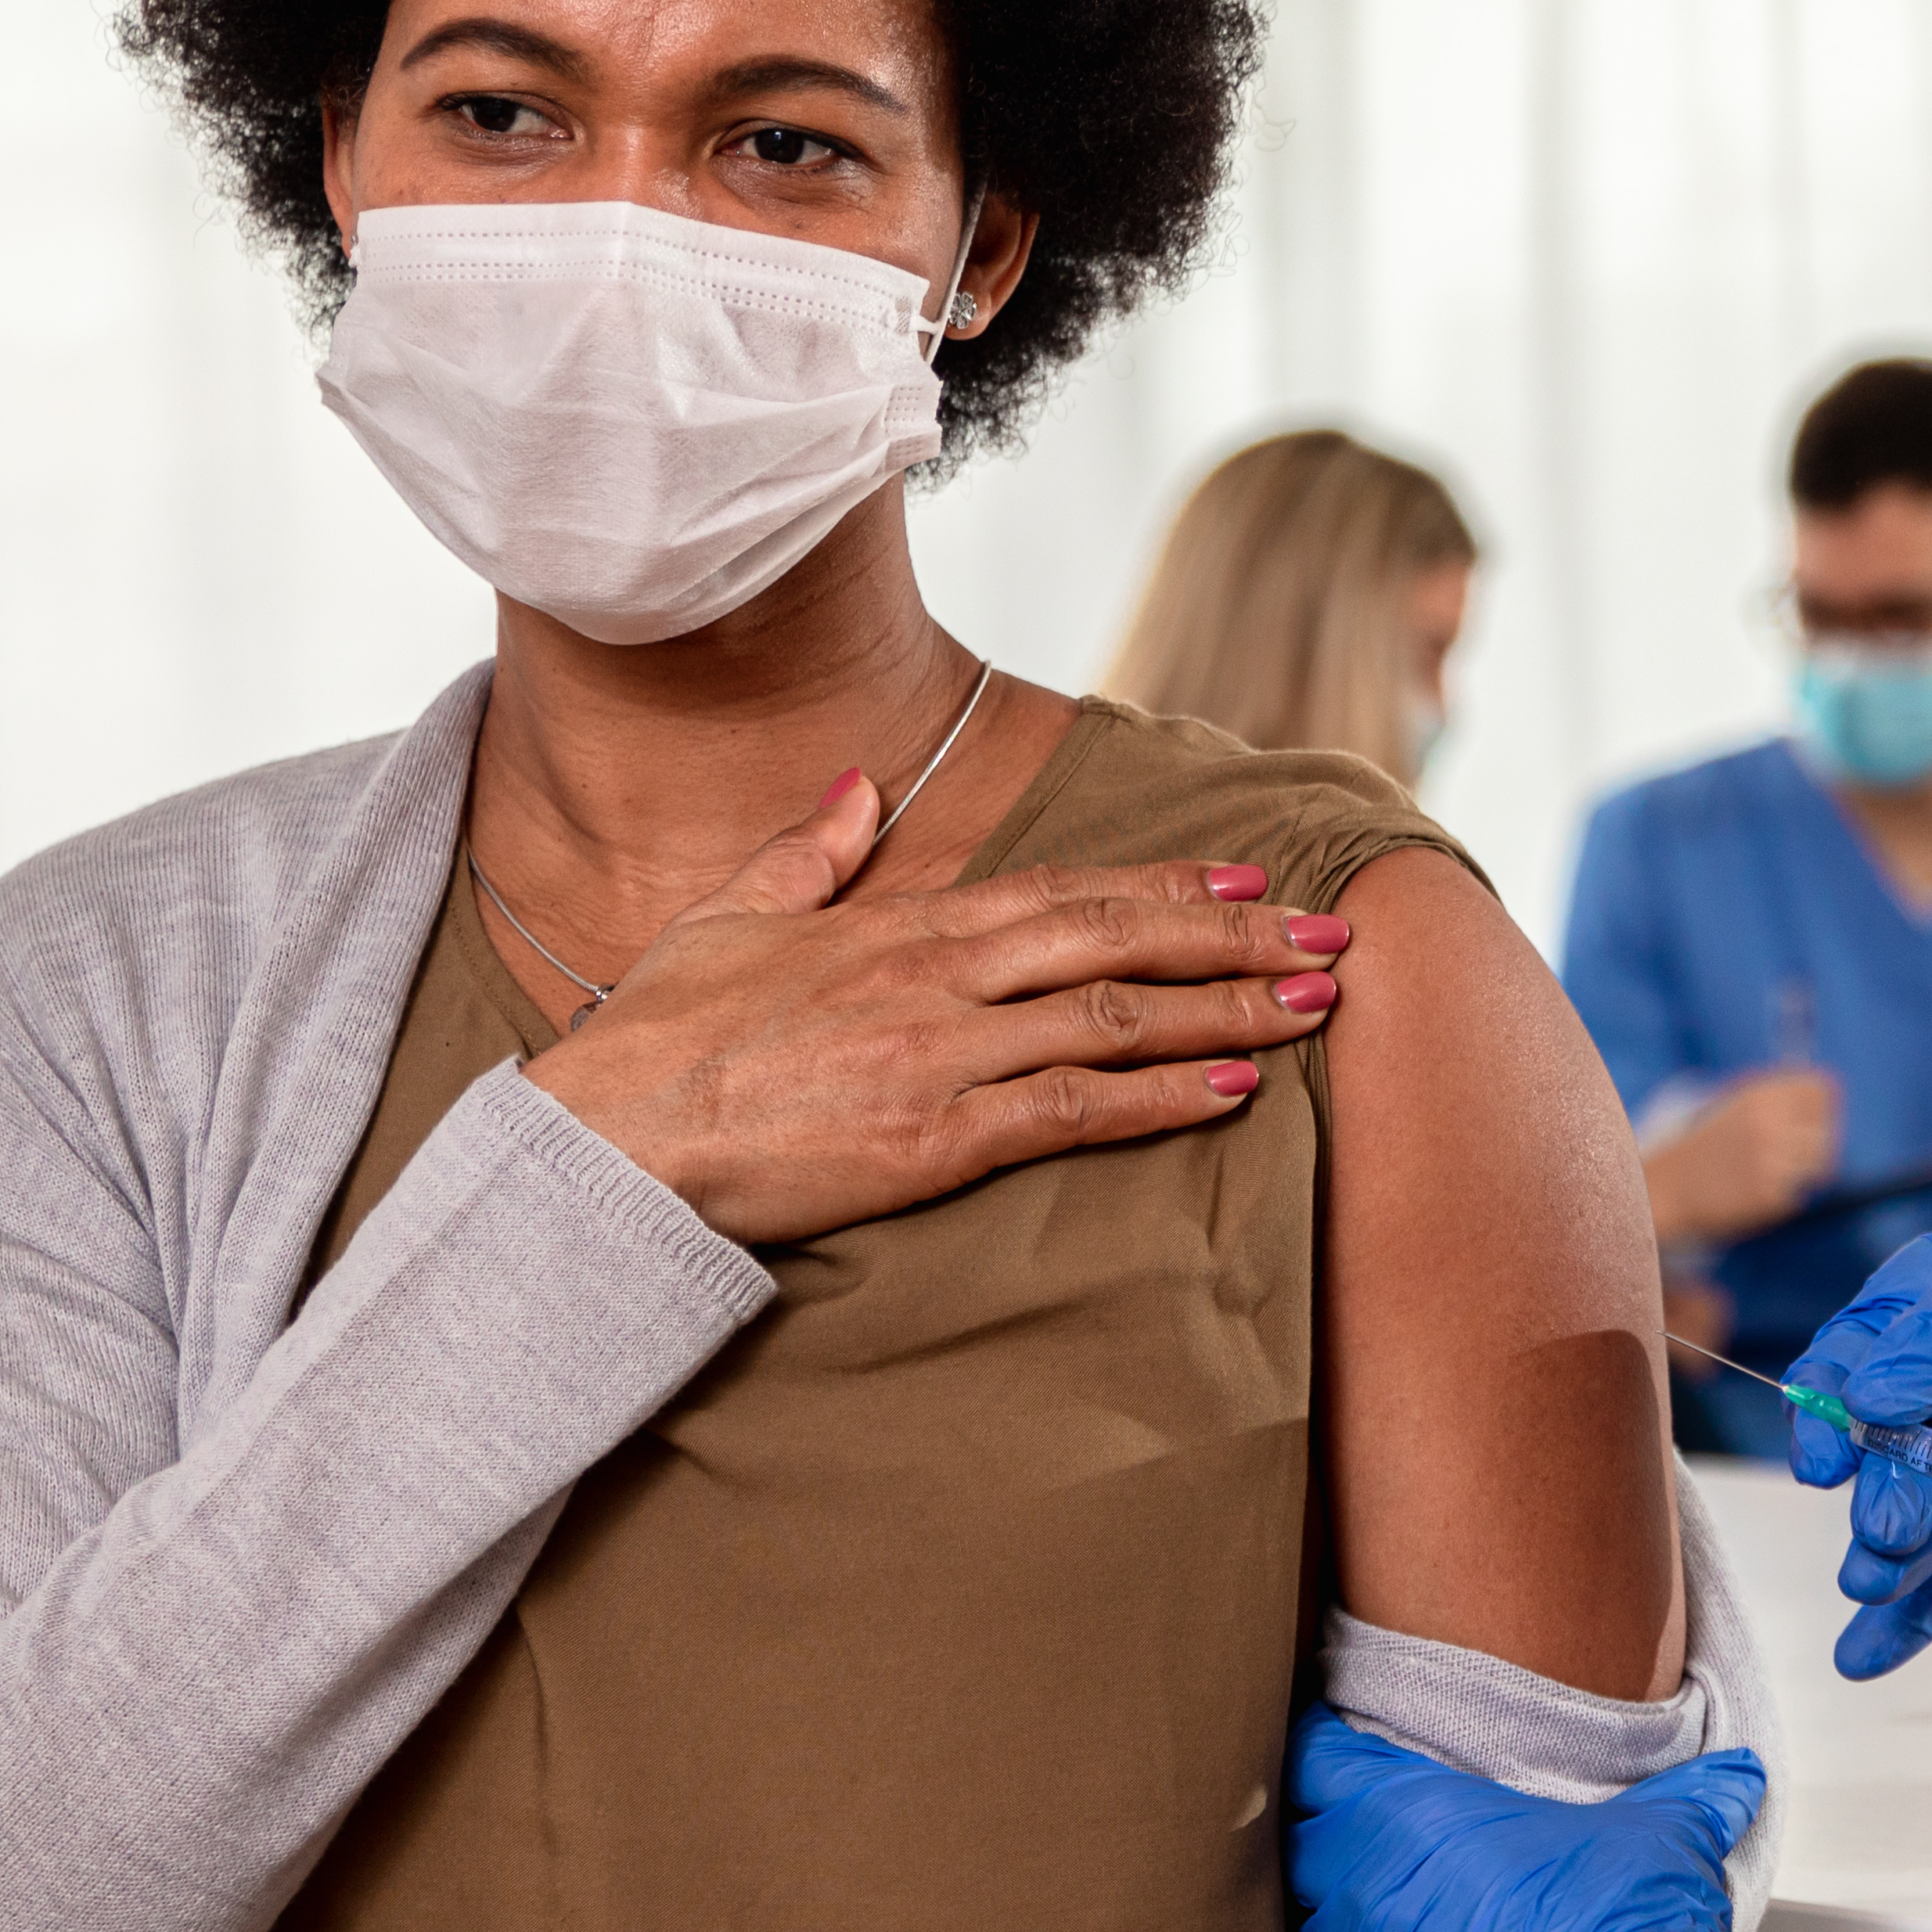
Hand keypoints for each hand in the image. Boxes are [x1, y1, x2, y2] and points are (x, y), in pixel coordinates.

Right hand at [523, 770, 1355, 1242]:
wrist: (600, 1143)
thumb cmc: (653, 1043)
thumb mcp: (727, 919)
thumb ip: (806, 852)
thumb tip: (861, 789)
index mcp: (897, 925)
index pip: (1062, 891)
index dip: (1163, 883)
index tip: (1246, 876)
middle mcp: (933, 978)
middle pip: (1113, 939)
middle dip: (1231, 934)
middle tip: (1332, 936)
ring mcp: (936, 1057)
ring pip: (1112, 1018)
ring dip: (1225, 1009)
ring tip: (1312, 1007)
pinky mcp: (928, 1140)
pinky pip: (1067, 1110)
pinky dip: (1156, 1097)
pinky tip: (1229, 1092)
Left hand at [1288, 1709, 1764, 1931]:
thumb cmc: (1632, 1921)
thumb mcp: (1663, 1832)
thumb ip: (1687, 1792)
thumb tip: (1734, 1776)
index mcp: (1409, 1815)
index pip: (1315, 1763)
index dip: (1327, 1762)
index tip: (1344, 1765)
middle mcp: (1369, 1892)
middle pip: (1301, 1857)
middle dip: (1330, 1855)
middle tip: (1379, 1857)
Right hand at [1641, 1064, 1842, 1244]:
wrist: (1666, 1188)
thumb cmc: (1705, 1146)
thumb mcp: (1736, 1105)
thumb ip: (1778, 1096)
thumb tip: (1831, 1089)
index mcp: (1759, 1095)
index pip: (1822, 1090)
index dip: (1821, 1107)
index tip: (1810, 1122)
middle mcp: (1768, 1124)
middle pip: (1827, 1130)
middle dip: (1817, 1144)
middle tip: (1794, 1155)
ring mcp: (1770, 1161)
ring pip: (1820, 1164)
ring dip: (1806, 1171)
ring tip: (1778, 1174)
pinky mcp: (1769, 1196)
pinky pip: (1799, 1194)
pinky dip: (1784, 1197)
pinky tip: (1757, 1193)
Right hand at [1790, 1141, 1931, 1674]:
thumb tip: (1872, 1399)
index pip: (1850, 1366)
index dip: (1825, 1416)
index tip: (1826, 1462)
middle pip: (1890, 1452)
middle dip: (1880, 1495)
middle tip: (1886, 1532)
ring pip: (1931, 1513)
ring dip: (1896, 1558)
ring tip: (1876, 1591)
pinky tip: (1883, 1645)